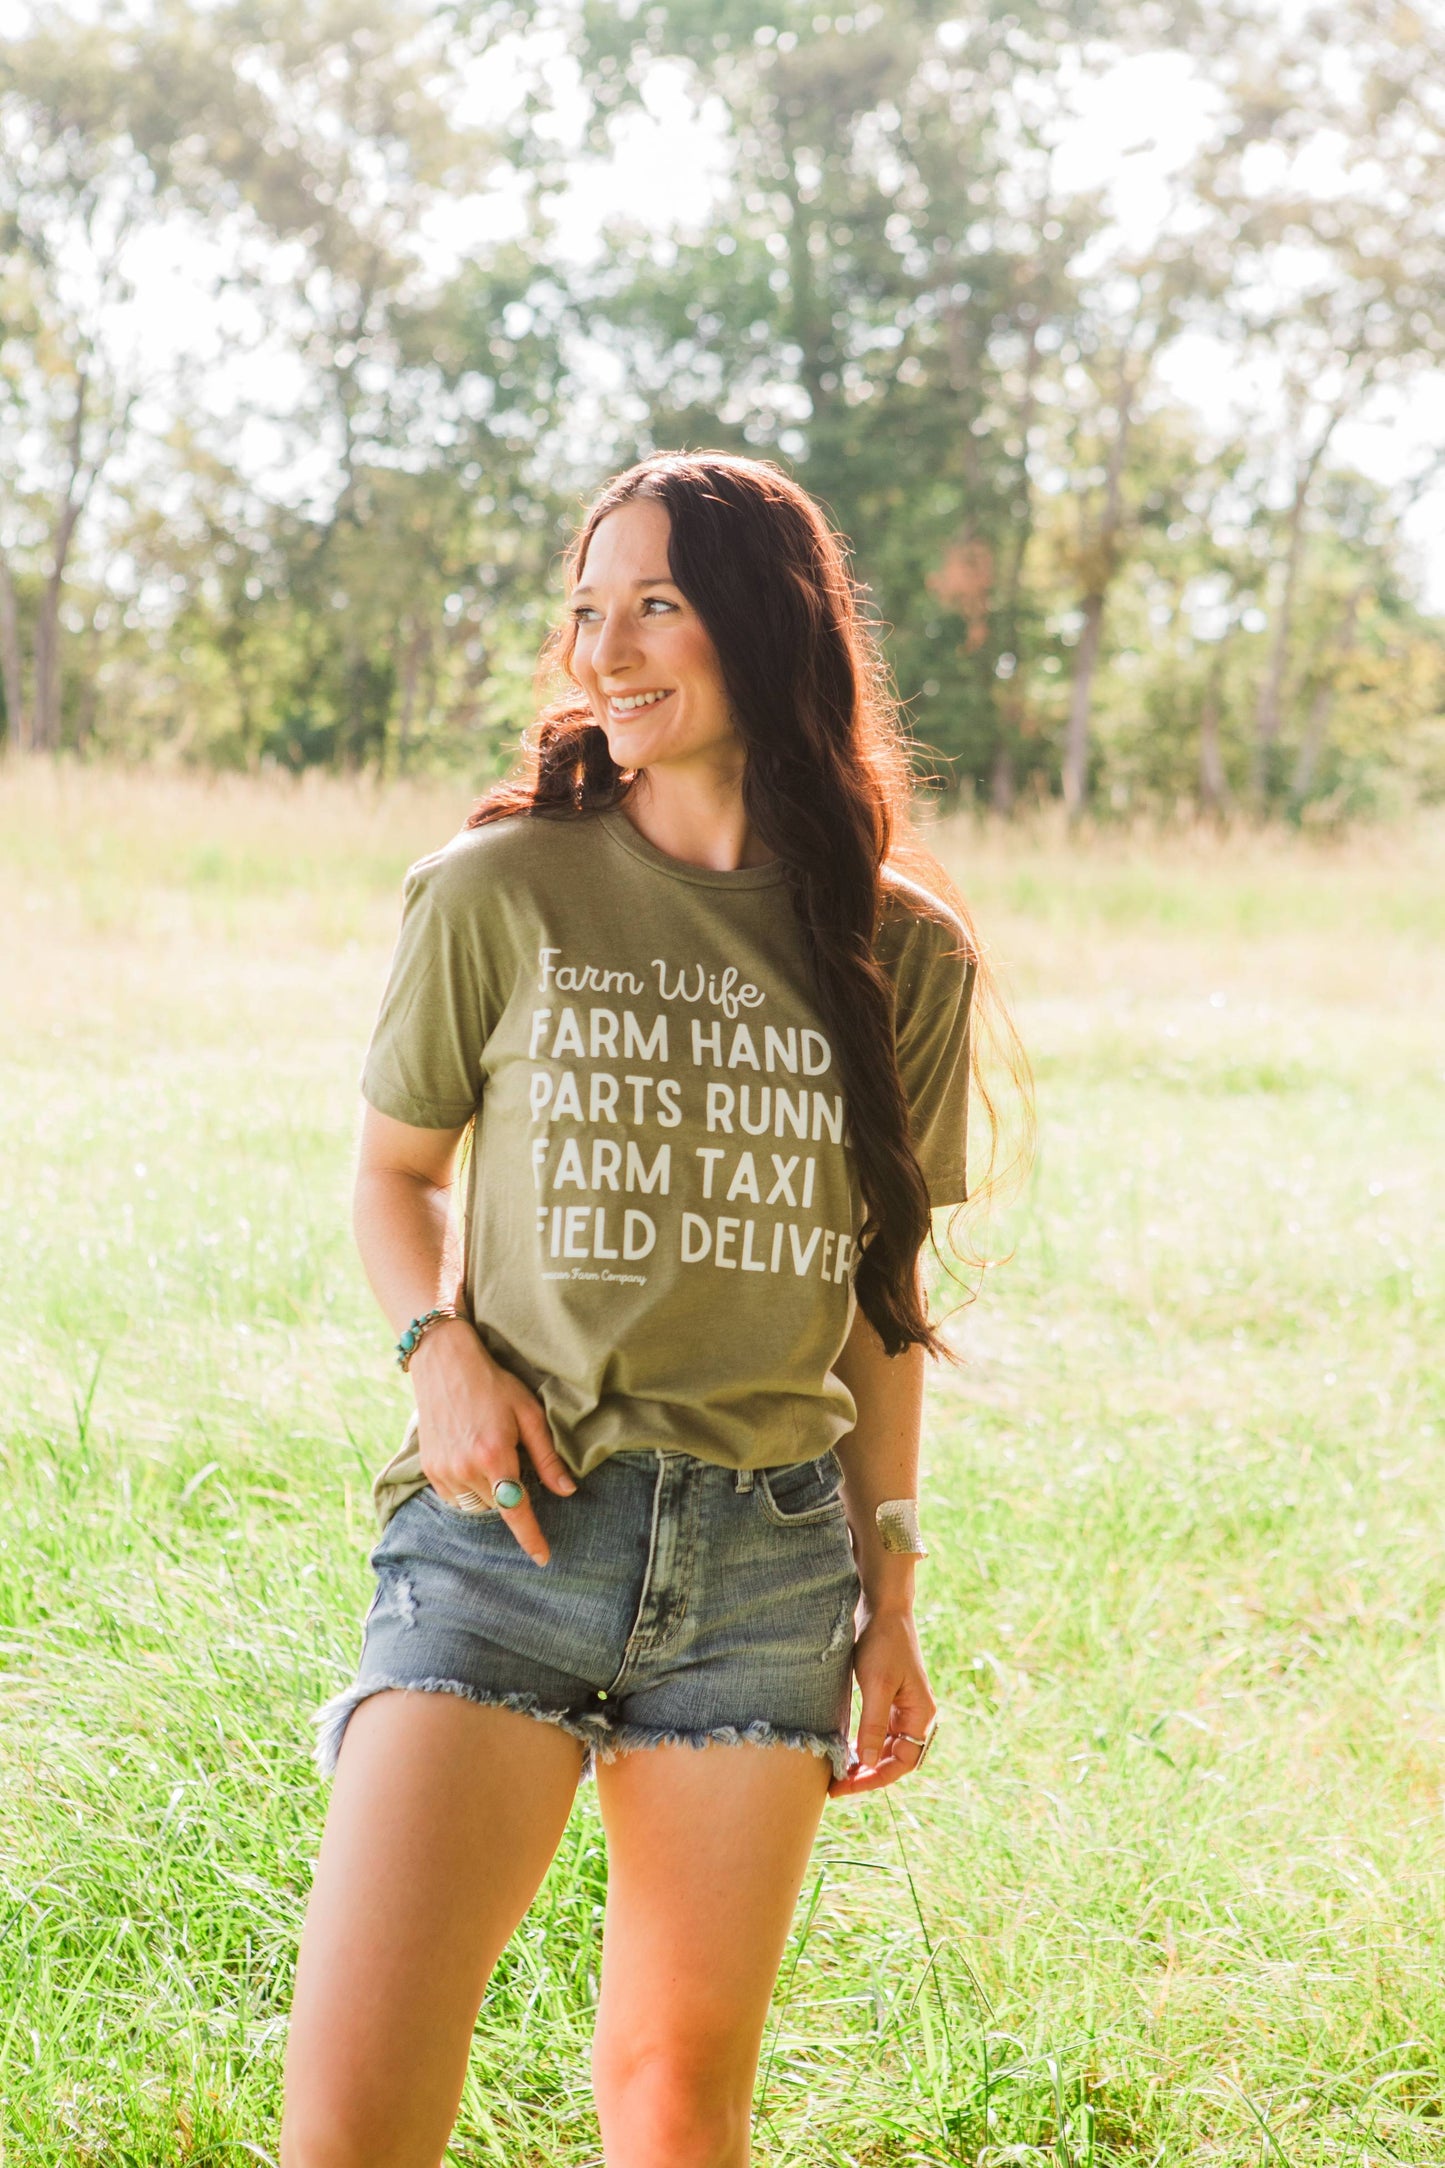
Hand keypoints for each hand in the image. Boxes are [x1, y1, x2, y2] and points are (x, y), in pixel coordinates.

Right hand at [409, 1319, 574, 1565]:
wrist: (445, 1364)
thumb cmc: (494, 1385)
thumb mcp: (528, 1414)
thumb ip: (547, 1457)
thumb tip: (568, 1491)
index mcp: (495, 1456)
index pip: (517, 1511)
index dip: (531, 1537)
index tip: (543, 1558)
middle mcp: (466, 1469)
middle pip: (499, 1506)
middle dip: (512, 1494)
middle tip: (513, 1459)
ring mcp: (444, 1471)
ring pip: (477, 1505)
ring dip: (491, 1493)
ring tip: (491, 1456)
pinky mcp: (430, 1469)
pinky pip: (456, 1498)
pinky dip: (470, 1489)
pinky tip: (473, 1460)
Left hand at [829, 1606, 936, 1798]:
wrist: (883, 1609)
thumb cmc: (883, 1643)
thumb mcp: (877, 1685)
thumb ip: (874, 1725)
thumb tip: (868, 1763)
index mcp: (921, 1716)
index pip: (902, 1762)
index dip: (875, 1779)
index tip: (847, 1786)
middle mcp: (916, 1716)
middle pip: (893, 1759)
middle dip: (867, 1775)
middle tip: (835, 1786)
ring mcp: (902, 1708)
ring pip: (884, 1748)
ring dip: (864, 1762)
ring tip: (836, 1773)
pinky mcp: (888, 1699)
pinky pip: (878, 1732)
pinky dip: (862, 1744)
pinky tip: (844, 1750)